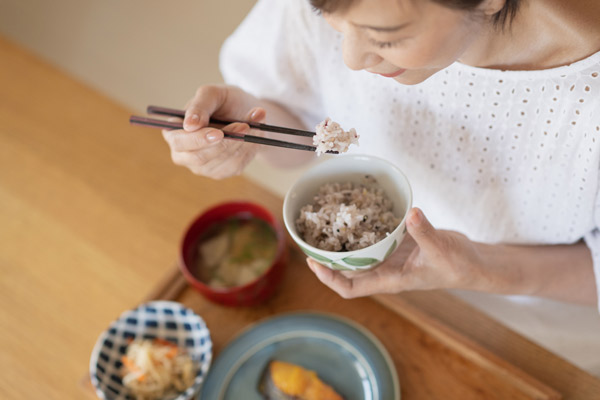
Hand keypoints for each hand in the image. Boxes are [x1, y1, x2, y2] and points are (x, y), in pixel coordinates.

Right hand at [162, 85, 264, 179]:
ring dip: (240, 143)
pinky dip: (247, 150)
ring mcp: (201, 166)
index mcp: (174, 130)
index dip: (198, 139)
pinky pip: (234, 165)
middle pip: (199, 157)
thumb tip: (189, 125)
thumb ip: (200, 105)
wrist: (248, 115)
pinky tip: (252, 136)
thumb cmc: (226, 101)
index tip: (219, 133)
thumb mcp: (214, 94)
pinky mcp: (220, 172)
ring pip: (220, 161)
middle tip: (244, 126)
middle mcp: (183, 153)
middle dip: (225, 142)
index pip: (179, 141)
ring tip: (253, 124)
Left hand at [306, 207, 486, 297]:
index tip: (313, 263)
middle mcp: (384, 270)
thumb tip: (411, 214)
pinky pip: (373, 238)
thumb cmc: (458, 265)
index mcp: (390, 279)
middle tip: (309, 236)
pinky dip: (362, 227)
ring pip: (358, 254)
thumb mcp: (442, 249)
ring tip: (323, 222)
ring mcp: (389, 257)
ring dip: (341, 242)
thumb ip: (425, 233)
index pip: (350, 288)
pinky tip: (355, 210)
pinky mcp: (397, 244)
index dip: (329, 278)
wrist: (472, 263)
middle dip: (326, 257)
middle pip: (346, 270)